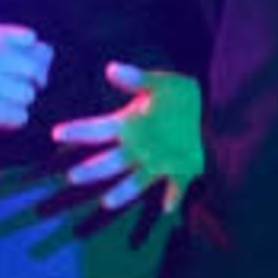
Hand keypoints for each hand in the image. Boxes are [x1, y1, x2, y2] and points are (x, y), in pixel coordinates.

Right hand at [0, 21, 53, 169]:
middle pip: (33, 67)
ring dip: (19, 104)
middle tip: (6, 91)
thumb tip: (46, 52)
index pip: (30, 39)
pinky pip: (21, 115)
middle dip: (29, 83)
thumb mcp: (2, 59)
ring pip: (28, 93)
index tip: (10, 69)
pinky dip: (14, 120)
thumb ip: (32, 50)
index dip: (31, 59)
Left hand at [50, 61, 201, 216]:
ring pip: (136, 183)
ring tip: (107, 204)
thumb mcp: (161, 81)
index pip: (96, 129)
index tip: (55, 134)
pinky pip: (176, 188)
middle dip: (90, 170)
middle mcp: (141, 149)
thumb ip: (134, 78)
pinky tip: (167, 209)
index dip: (75, 130)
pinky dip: (173, 199)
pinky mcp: (183, 171)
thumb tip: (109, 68)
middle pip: (110, 163)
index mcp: (131, 126)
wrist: (223, 115)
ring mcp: (161, 164)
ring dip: (122, 193)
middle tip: (71, 178)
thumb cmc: (189, 96)